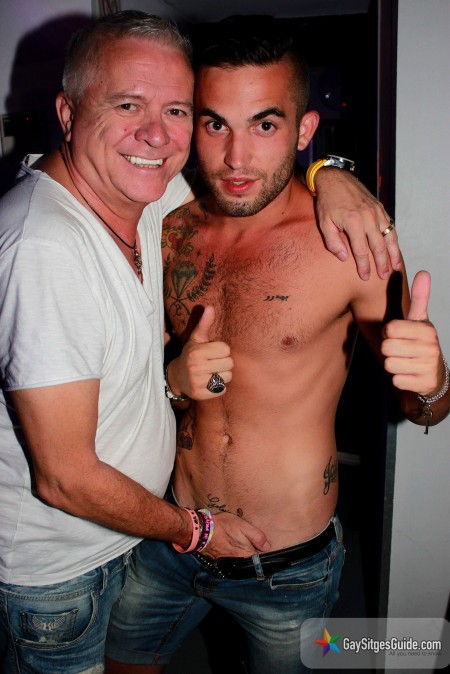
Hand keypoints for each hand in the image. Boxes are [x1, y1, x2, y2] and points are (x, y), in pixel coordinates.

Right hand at [168, 306, 233, 399]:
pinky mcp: (200, 394)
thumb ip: (204, 324)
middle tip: (213, 363)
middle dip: (223, 363)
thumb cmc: (191, 354)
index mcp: (197, 352)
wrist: (177, 376)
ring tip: (211, 372)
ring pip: (227, 377)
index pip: (226, 349)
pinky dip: (218, 387)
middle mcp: (196, 367)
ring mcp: (198, 382)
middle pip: (229, 364)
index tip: (212, 352)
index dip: (221, 350)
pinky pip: (222, 390)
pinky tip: (209, 383)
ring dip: (222, 375)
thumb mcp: (196, 339)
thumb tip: (209, 307)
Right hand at [201, 511, 269, 559]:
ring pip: (242, 561)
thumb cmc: (224, 527)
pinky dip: (235, 555)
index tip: (267, 551)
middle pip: (252, 561)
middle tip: (257, 546)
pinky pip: (233, 560)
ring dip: (245, 554)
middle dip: (255, 555)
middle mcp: (239, 562)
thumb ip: (257, 537)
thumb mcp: (243, 526)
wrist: (202, 531)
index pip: (261, 560)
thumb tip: (267, 547)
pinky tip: (234, 547)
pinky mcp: (221, 560)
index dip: (264, 555)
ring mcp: (229, 562)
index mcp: (247, 555)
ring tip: (245, 546)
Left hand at [314, 168, 400, 280]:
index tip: (365, 277)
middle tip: (383, 277)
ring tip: (395, 267)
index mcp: (354, 223)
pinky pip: (390, 226)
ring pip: (389, 236)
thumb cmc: (327, 202)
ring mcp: (376, 212)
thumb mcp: (324, 223)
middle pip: (379, 246)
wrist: (335, 178)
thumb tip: (344, 257)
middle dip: (382, 264)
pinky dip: (393, 239)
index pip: (361, 251)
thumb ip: (333, 242)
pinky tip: (394, 248)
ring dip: (393, 253)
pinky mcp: (380, 208)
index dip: (364, 266)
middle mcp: (368, 218)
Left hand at [381, 271, 443, 395]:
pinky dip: (399, 379)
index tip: (398, 335)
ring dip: (393, 365)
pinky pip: (396, 380)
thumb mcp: (420, 321)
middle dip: (389, 350)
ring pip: (389, 364)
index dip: (389, 333)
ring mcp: (428, 366)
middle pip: (387, 347)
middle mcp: (431, 347)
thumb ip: (420, 298)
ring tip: (405, 362)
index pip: (390, 328)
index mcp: (427, 329)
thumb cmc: (421, 344)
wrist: (435, 375)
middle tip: (401, 350)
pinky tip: (409, 375)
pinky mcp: (424, 384)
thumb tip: (423, 272)